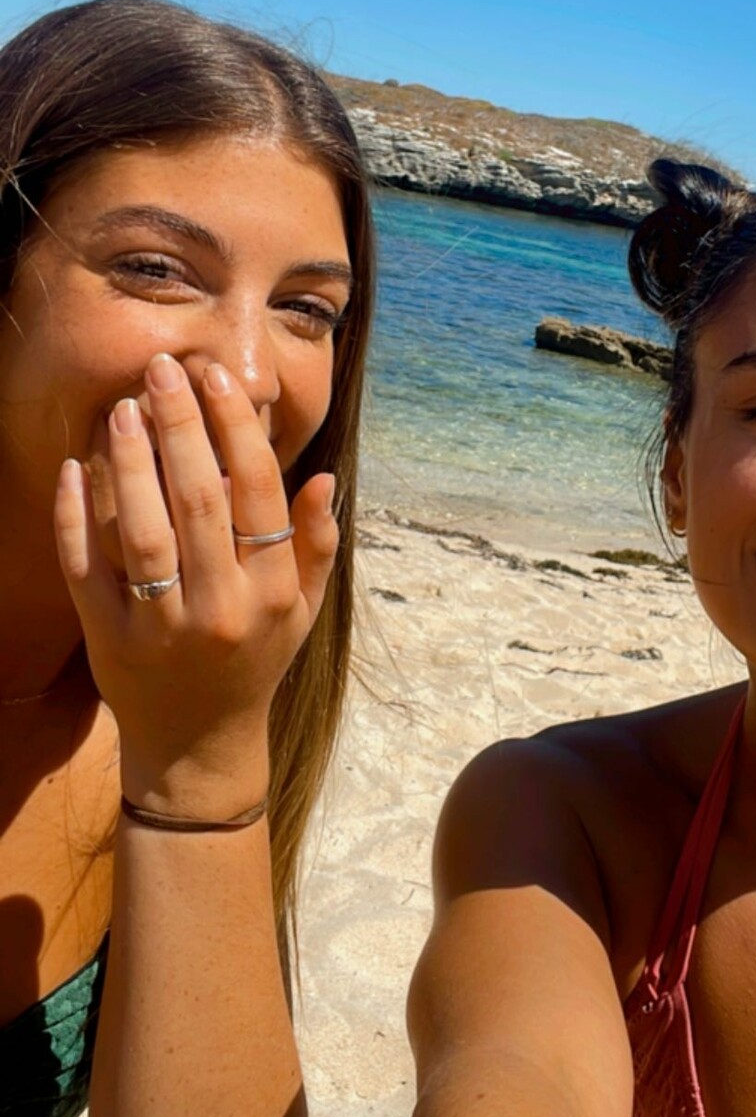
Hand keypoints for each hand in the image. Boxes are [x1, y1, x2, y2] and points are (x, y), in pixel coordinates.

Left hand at [53, 352, 337, 807]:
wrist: (198, 747)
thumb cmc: (256, 662)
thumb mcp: (303, 610)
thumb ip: (318, 545)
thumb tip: (321, 478)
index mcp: (272, 592)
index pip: (259, 493)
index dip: (238, 429)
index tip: (217, 378)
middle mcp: (220, 607)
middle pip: (199, 501)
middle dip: (181, 427)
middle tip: (162, 369)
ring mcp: (161, 627)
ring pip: (142, 531)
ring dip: (130, 464)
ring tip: (122, 408)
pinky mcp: (108, 640)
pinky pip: (87, 569)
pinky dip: (76, 518)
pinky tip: (74, 468)